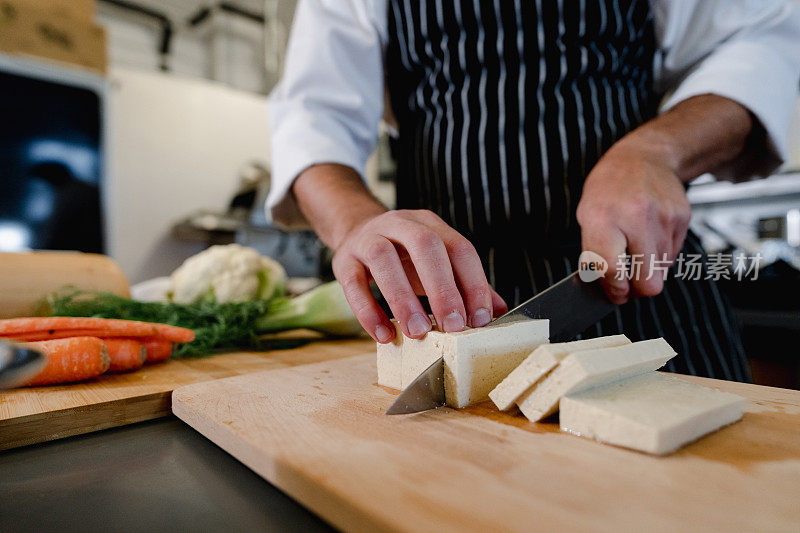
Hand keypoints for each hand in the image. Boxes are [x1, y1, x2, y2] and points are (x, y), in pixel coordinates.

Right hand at [332, 209, 506, 342]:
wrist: (356, 231)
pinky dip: (368, 311)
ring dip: (402, 298)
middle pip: (424, 245)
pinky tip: (384, 335)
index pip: (458, 248)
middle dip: (442, 287)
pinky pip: (353, 284)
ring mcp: (368, 239)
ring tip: (418, 332)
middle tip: (453, 326)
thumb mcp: (437, 264)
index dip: (472, 283)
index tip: (480, 319)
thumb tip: (499, 311)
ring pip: (383, 259)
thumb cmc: (404, 255)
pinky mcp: (344, 260)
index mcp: (431, 225)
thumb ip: (465, 284)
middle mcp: (400, 224)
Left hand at [576, 133, 690, 304]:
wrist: (643, 157)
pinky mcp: (682, 218)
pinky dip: (660, 254)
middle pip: (648, 282)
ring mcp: (663, 218)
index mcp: (602, 218)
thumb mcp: (587, 216)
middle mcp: (635, 217)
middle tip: (628, 284)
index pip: (613, 271)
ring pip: (661, 271)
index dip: (615, 290)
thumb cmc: (608, 189)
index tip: (616, 294)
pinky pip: (673, 254)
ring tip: (635, 249)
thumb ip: (595, 255)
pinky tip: (648, 236)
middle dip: (637, 290)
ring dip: (648, 269)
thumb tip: (610, 289)